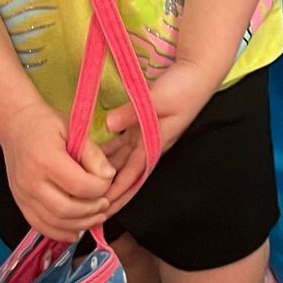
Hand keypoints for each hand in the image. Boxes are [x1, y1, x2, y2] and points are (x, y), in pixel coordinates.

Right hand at [0, 99, 116, 241]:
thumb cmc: (47, 124)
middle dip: (92, 210)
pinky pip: (40, 226)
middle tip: (105, 202)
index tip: (108, 179)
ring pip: (54, 222)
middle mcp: (31, 181)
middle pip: (66, 209)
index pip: (79, 186)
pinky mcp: (20, 203)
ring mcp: (22, 195)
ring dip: (80, 224)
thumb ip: (93, 154)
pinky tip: (76, 229)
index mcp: (46, 160)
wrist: (15, 125)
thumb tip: (109, 176)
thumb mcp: (74, 129)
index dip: (100, 188)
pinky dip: (60, 232)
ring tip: (96, 216)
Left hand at [101, 61, 218, 214]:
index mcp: (154, 144)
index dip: (116, 194)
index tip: (101, 210)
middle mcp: (149, 144)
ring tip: (85, 187)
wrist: (198, 72)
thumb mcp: (157, 100)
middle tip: (87, 206)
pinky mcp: (143, 123)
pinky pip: (122, 144)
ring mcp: (146, 134)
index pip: (131, 176)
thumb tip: (108, 126)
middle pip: (125, 174)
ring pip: (121, 160)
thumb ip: (131, 113)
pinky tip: (91, 156)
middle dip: (109, 191)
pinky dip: (108, 152)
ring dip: (105, 174)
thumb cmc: (183, 89)